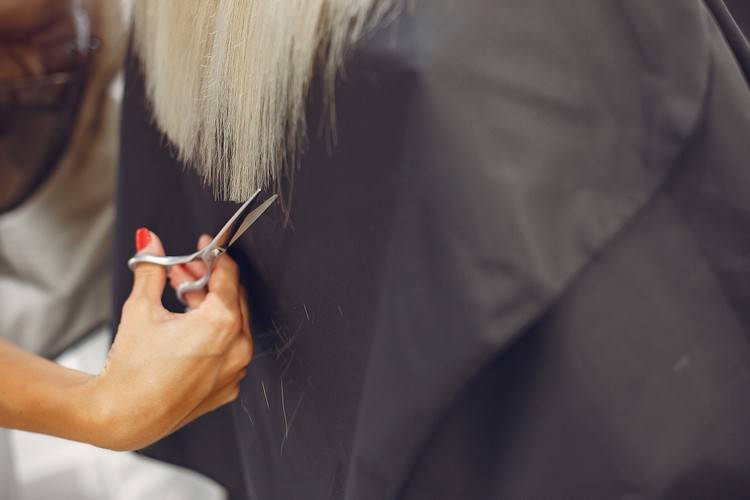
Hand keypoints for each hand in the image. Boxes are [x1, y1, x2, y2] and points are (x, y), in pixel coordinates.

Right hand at [89, 229, 251, 450]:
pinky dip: (214, 337)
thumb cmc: (132, 368)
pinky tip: (187, 331)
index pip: (228, 276)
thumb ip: (152, 270)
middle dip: (208, 281)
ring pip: (232, 326)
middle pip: (232, 300)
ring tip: (179, 299)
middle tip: (184, 272)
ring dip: (210, 308)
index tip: (206, 247)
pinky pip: (229, 352)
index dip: (215, 256)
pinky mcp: (227, 388)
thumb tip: (150, 241)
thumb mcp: (140, 308)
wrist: (123, 417)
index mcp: (221, 324)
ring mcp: (235, 371)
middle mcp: (237, 348)